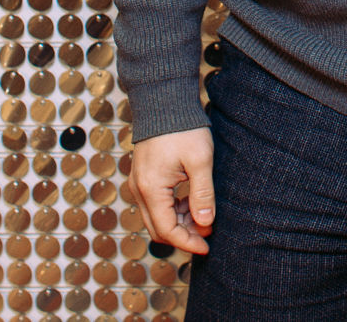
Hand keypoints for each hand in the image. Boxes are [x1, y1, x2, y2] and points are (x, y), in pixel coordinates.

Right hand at [131, 127, 215, 254]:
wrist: (164, 101)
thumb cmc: (183, 128)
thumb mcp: (200, 161)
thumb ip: (202, 194)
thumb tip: (205, 223)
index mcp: (151, 189)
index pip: (167, 231)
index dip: (188, 242)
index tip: (207, 246)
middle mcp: (139, 190)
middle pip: (158, 229)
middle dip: (183, 235)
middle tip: (208, 233)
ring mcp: (139, 183)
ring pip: (156, 218)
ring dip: (179, 223)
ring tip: (204, 216)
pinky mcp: (143, 177)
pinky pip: (155, 204)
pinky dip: (173, 210)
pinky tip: (192, 203)